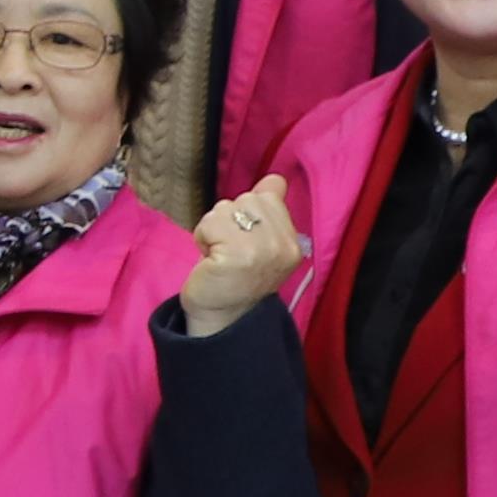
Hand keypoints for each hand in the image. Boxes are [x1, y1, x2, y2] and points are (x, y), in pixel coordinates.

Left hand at [180, 173, 311, 336]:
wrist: (219, 317)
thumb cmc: (233, 276)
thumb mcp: (258, 242)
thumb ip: (268, 210)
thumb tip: (274, 178)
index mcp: (293, 242)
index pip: (269, 195)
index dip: (246, 212)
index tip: (244, 241)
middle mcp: (283, 245)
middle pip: (246, 199)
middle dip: (228, 220)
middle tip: (228, 250)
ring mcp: (263, 250)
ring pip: (226, 209)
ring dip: (213, 230)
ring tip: (219, 255)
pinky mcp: (237, 255)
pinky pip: (210, 224)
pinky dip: (202, 238)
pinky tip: (210, 261)